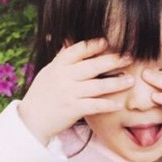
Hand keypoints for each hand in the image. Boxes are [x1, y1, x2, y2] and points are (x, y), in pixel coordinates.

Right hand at [18, 38, 133, 144]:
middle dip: (113, 60)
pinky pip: (95, 105)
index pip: (78, 50)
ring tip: (131, 80)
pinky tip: (120, 104)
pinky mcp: (73, 109)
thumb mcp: (48, 72)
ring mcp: (69, 93)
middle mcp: (64, 77)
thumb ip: (61, 59)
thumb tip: (69, 41)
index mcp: (58, 65)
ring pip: (98, 85)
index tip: (108, 42)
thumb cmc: (42, 95)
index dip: (94, 45)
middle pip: (93, 66)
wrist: (31, 120)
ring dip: (117, 83)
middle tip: (129, 58)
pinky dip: (108, 104)